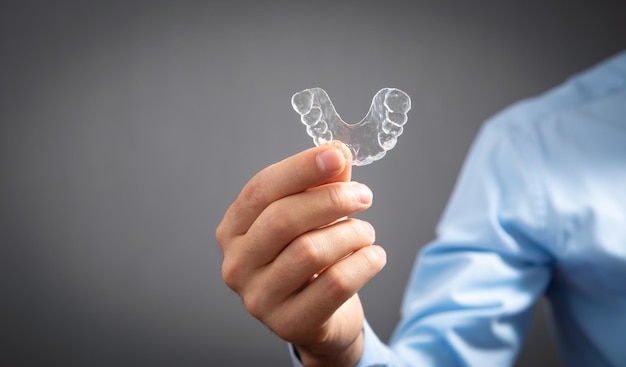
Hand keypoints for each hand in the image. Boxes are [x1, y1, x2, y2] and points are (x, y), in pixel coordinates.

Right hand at [216, 142, 386, 366]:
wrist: (318, 318)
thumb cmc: (310, 260)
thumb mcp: (311, 218)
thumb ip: (321, 184)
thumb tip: (337, 152)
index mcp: (233, 230)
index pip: (261, 190)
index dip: (300, 168)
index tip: (336, 156)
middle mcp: (236, 265)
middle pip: (283, 219)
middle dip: (331, 200)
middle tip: (363, 196)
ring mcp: (258, 299)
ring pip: (310, 252)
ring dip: (351, 234)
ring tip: (366, 232)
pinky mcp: (289, 324)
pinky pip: (335, 285)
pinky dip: (364, 264)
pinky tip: (374, 256)